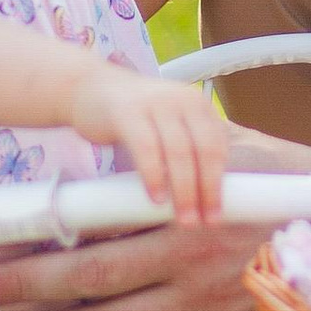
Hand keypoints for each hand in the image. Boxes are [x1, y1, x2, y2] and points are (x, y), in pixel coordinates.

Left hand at [0, 123, 310, 310]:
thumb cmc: (293, 188)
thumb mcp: (239, 151)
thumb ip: (178, 153)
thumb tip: (113, 146)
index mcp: (187, 209)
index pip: (95, 228)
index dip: (38, 242)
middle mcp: (189, 262)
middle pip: (90, 282)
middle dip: (24, 292)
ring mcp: (203, 310)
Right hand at [68, 62, 233, 224]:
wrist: (92, 89)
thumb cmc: (136, 116)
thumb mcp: (169, 124)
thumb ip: (189, 148)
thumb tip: (206, 197)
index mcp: (199, 105)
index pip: (218, 147)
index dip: (219, 183)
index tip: (215, 215)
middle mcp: (182, 100)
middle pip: (204, 150)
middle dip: (206, 190)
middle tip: (203, 222)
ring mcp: (156, 103)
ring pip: (178, 152)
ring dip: (184, 190)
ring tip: (183, 219)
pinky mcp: (128, 113)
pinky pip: (146, 148)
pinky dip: (154, 176)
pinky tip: (156, 198)